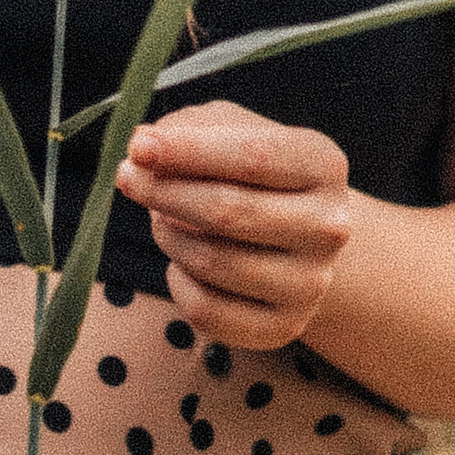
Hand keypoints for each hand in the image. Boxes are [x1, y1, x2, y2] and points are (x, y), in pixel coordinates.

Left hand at [115, 100, 353, 349]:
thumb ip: (191, 127)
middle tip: (126, 177)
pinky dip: (179, 283)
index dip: (188, 151)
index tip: (137, 146)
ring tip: (162, 217)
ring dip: (169, 234)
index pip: (252, 155)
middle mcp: (328, 226)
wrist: (303, 241)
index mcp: (324, 165)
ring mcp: (311, 283)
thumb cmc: (258, 176)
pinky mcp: (285, 327)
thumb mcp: (236, 131)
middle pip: (228, 211)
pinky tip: (182, 263)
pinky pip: (207, 311)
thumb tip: (143, 143)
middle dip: (164, 192)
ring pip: (212, 261)